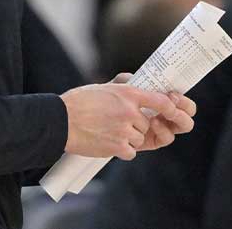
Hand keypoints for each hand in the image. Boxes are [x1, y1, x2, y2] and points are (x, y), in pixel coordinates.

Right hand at [61, 82, 189, 159]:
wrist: (61, 121)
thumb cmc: (79, 102)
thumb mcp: (103, 86)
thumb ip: (122, 85)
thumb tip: (134, 79)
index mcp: (128, 94)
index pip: (160, 100)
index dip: (169, 107)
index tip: (170, 111)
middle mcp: (129, 111)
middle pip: (147, 124)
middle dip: (137, 126)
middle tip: (118, 124)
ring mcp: (124, 130)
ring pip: (140, 139)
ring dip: (129, 139)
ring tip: (110, 132)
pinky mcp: (118, 147)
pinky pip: (131, 151)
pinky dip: (123, 150)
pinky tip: (109, 143)